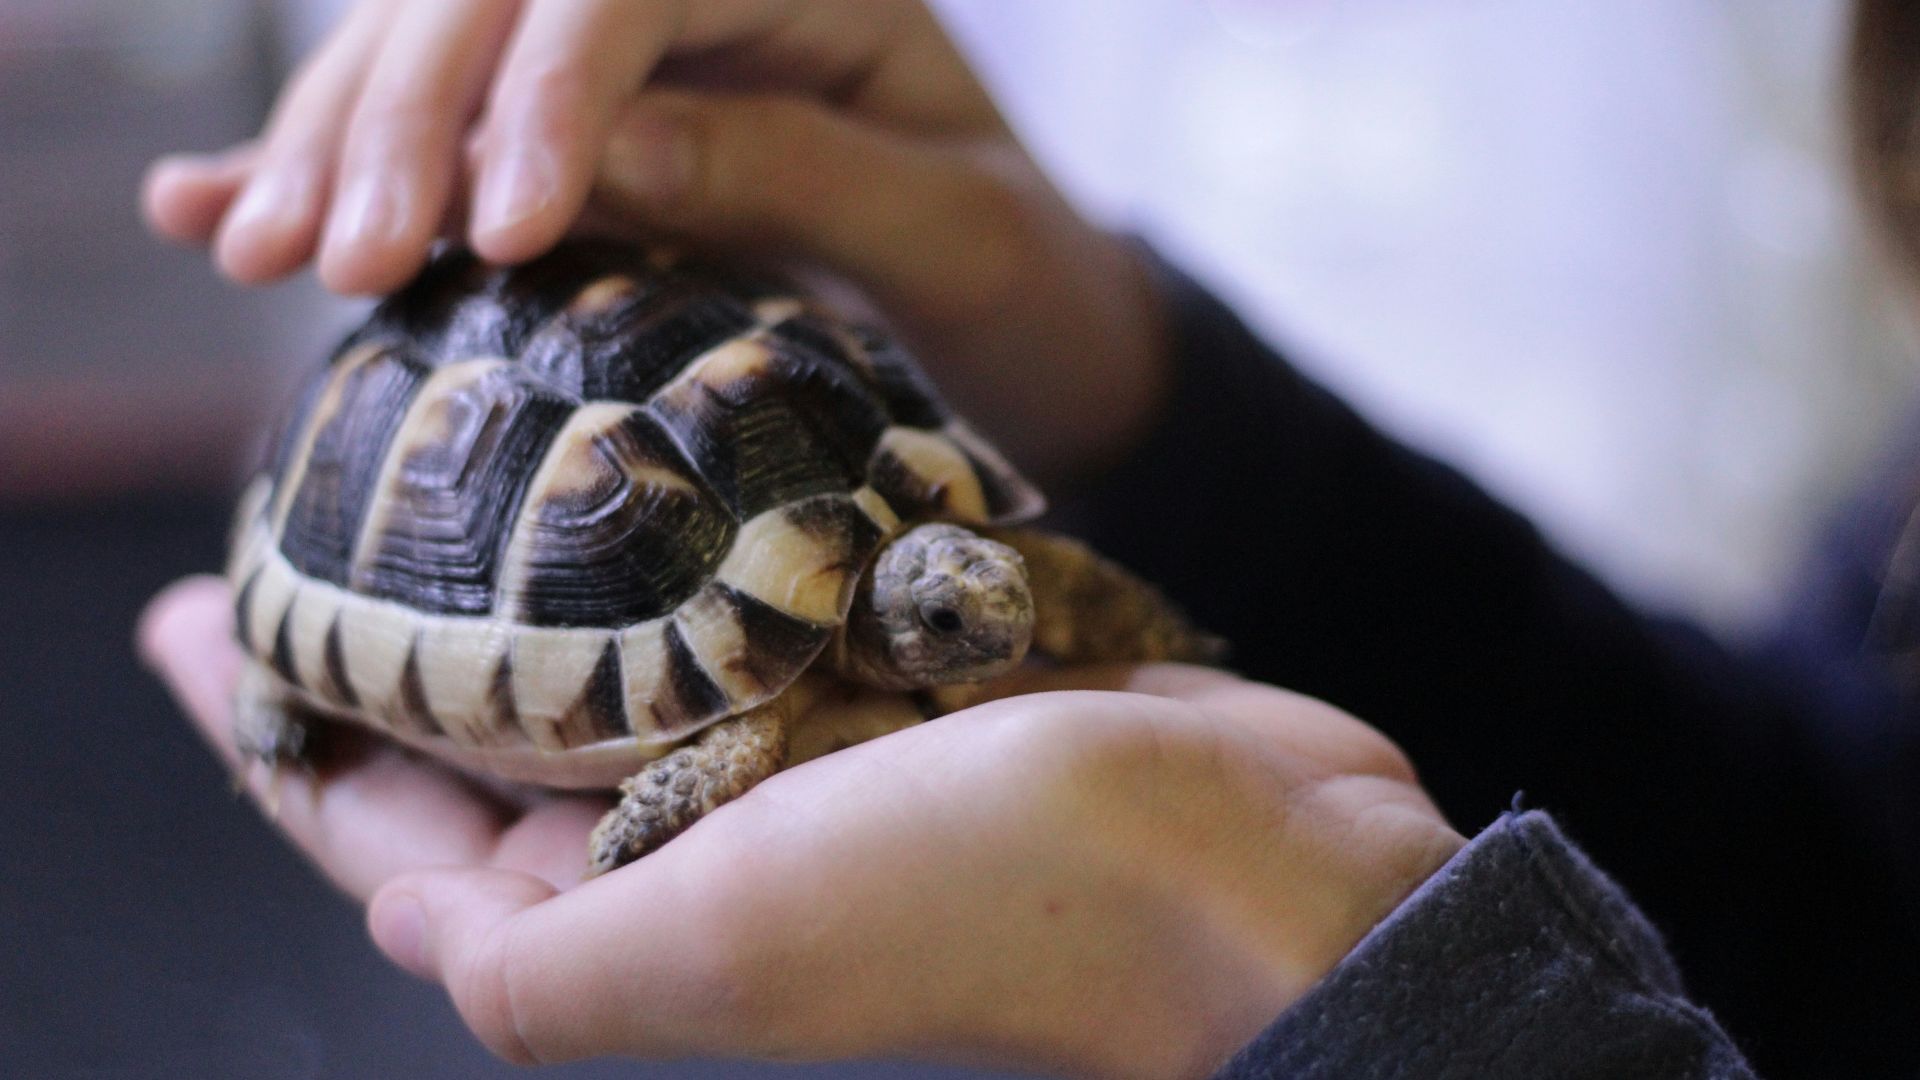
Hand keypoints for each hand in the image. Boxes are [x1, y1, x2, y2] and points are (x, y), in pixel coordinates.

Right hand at [140, 0, 1167, 483]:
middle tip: (334, 256)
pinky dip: (330, 164)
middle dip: (406, 117)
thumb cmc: (1021, 280)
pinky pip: (441, 127)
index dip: (548, 92)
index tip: (499, 229)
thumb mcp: (953, 233)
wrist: (1029, 324)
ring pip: (439, 50)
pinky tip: (211, 204)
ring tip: (250, 250)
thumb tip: (599, 153)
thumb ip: (797, 178)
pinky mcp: (578, 128)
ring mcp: (626, 52)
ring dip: (334, 143)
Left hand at [142, 576, 1462, 1079]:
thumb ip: (524, 960)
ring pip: (620, 650)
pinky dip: (680, 537)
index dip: (274, 739)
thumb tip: (387, 901)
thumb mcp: (716, 947)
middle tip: (297, 525)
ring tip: (451, 467)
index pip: (393, 827)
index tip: (181, 627)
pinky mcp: (896, 675)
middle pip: (493, 733)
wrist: (1236, 857)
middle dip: (386, 643)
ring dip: (529, 576)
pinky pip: (746, 596)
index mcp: (640, 907)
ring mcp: (807, 750)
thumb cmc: (982, 900)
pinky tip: (643, 469)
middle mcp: (708, 833)